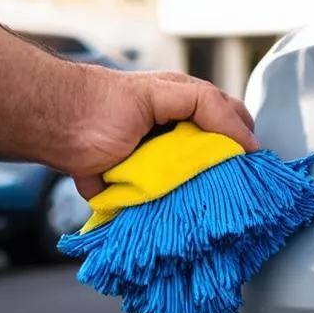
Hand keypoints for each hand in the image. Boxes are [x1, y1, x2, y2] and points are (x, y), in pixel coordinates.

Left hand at [69, 68, 259, 199]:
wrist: (58, 126)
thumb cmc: (108, 103)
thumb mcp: (166, 93)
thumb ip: (208, 107)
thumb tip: (246, 144)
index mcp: (187, 110)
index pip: (232, 125)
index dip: (246, 142)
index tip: (255, 167)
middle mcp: (177, 137)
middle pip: (217, 160)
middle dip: (228, 175)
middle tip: (237, 188)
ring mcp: (161, 165)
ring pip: (197, 185)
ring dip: (206, 197)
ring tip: (216, 208)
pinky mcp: (142, 190)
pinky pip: (168, 205)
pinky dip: (178, 214)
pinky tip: (188, 219)